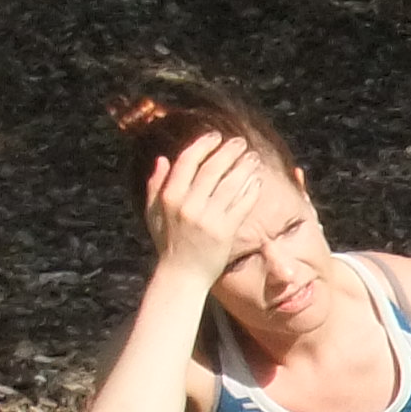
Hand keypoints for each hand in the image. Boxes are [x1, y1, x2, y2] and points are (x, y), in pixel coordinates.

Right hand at [143, 133, 264, 285]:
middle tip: (241, 143)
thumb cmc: (168, 243)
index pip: (188, 161)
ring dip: (244, 167)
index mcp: (169, 197)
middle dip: (229, 152)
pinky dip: (250, 190)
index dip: (203, 145)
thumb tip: (162, 159)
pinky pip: (241, 205)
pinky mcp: (225, 232)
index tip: (215, 136)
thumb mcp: (153, 213)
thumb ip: (155, 185)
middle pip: (212, 169)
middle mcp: (187, 205)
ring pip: (230, 184)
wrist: (182, 275)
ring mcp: (207, 218)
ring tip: (253, 157)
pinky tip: (257, 181)